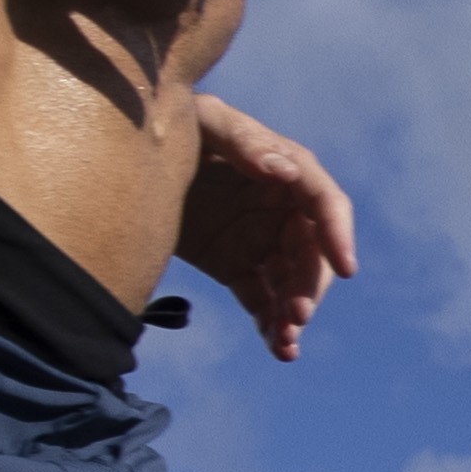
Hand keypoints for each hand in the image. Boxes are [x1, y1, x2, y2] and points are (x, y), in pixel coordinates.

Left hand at [176, 89, 357, 356]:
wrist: (124, 158)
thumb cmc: (174, 125)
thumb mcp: (204, 122)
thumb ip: (243, 141)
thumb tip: (285, 173)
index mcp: (285, 169)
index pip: (324, 204)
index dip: (338, 235)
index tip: (346, 268)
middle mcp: (281, 209)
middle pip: (311, 254)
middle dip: (310, 286)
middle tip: (296, 315)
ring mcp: (260, 241)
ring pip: (290, 284)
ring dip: (294, 315)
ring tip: (286, 342)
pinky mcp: (237, 267)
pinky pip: (263, 301)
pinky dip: (271, 327)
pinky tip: (278, 350)